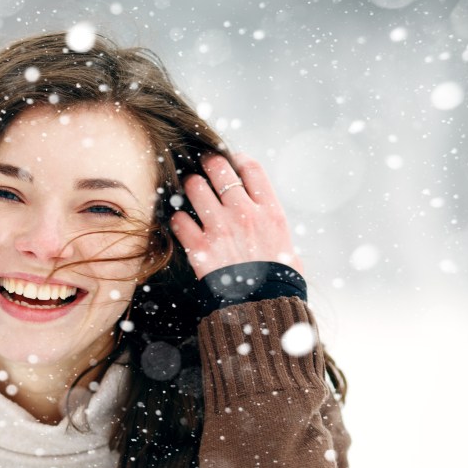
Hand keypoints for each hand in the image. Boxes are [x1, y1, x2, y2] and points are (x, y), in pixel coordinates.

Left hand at [169, 153, 302, 279]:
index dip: (238, 159)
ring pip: (194, 188)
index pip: (251, 168)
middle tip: (203, 167)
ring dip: (190, 187)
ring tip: (189, 191)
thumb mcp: (290, 250)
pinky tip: (181, 223)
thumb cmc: (279, 283)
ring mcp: (220, 228)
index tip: (231, 160)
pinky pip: (179, 221)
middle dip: (208, 163)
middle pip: (219, 169)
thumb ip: (276, 232)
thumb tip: (272, 228)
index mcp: (270, 211)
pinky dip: (177, 219)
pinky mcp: (200, 248)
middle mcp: (244, 213)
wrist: (262, 308)